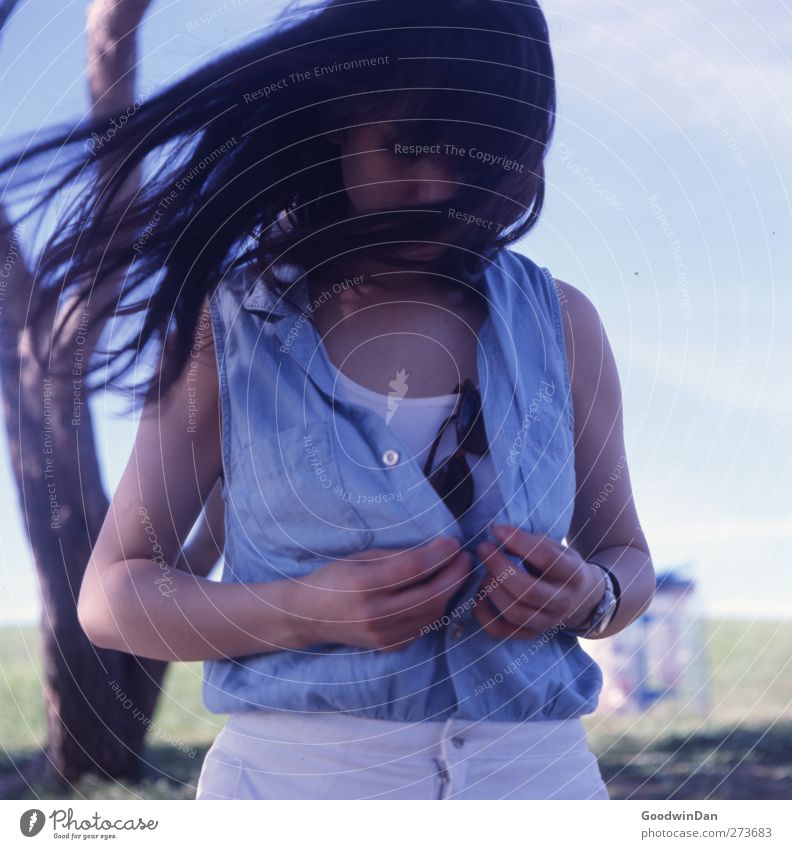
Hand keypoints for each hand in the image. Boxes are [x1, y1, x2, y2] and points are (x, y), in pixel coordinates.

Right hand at [295, 537, 471, 651]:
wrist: (310, 616)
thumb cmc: (336, 578)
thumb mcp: (363, 557)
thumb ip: (400, 556)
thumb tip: (439, 549)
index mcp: (364, 584)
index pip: (415, 568)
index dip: (440, 554)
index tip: (453, 541)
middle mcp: (375, 614)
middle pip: (431, 595)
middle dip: (455, 574)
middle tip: (465, 557)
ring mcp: (383, 635)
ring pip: (433, 613)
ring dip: (451, 591)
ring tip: (456, 572)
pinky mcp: (390, 647)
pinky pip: (424, 626)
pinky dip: (436, 608)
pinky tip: (439, 592)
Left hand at [473, 524, 604, 638]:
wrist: (580, 598)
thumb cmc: (560, 565)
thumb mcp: (556, 548)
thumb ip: (531, 541)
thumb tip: (497, 532)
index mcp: (573, 574)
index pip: (546, 559)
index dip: (518, 542)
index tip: (498, 530)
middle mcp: (562, 602)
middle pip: (528, 590)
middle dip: (499, 567)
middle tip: (483, 548)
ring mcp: (547, 622)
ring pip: (515, 612)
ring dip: (492, 589)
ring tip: (484, 571)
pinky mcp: (530, 634)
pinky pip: (502, 631)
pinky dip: (484, 615)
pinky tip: (479, 596)